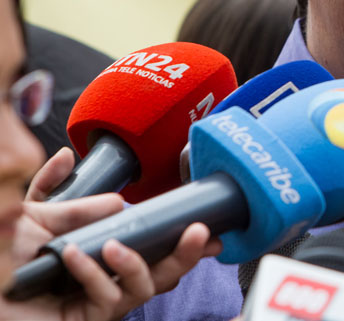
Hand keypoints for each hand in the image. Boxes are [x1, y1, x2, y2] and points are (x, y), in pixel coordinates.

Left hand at [0, 149, 220, 320]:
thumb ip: (52, 187)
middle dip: (188, 254)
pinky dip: (93, 273)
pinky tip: (75, 255)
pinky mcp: (88, 319)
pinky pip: (105, 297)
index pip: (159, 250)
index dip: (186, 240)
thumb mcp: (32, 217)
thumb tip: (69, 157)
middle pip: (167, 273)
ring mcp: (103, 303)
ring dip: (135, 263)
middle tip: (199, 233)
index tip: (207, 224)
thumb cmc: (6, 260)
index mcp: (112, 256)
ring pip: (144, 288)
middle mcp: (114, 281)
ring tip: (115, 244)